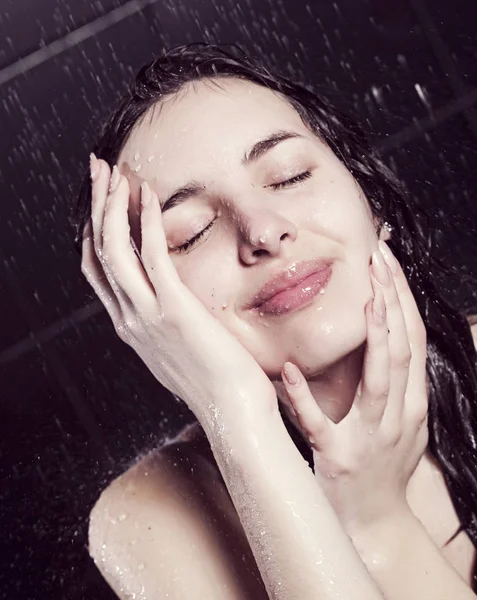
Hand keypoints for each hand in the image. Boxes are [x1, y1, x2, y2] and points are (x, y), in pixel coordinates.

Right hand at [80, 157, 277, 426]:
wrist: (233, 411)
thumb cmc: (218, 382)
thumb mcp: (181, 351)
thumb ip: (169, 326)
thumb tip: (175, 307)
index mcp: (132, 327)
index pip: (100, 270)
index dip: (96, 231)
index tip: (105, 200)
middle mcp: (130, 319)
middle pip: (98, 252)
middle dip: (96, 207)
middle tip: (99, 170)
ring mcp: (147, 316)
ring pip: (113, 250)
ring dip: (111, 206)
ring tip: (115, 172)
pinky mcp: (173, 311)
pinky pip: (151, 256)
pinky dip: (146, 222)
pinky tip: (149, 196)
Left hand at [280, 241, 428, 532]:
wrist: (376, 523)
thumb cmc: (382, 465)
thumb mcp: (396, 418)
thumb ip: (389, 379)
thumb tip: (379, 334)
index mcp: (411, 401)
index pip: (413, 337)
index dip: (403, 296)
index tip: (388, 258)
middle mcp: (399, 415)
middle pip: (404, 349)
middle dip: (394, 300)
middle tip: (378, 257)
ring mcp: (371, 437)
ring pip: (380, 382)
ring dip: (377, 339)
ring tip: (366, 299)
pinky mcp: (338, 458)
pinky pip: (320, 425)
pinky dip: (306, 398)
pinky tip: (290, 371)